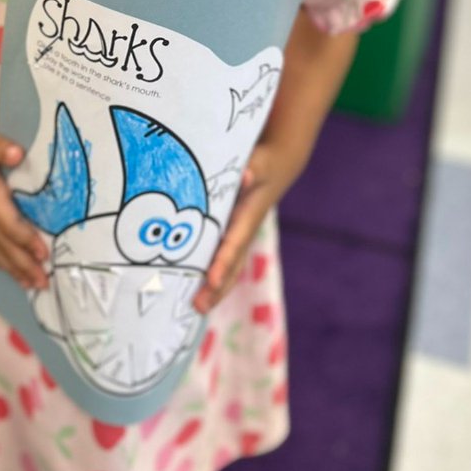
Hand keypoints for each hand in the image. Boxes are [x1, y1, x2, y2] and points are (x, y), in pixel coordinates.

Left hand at [192, 145, 283, 314]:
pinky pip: (221, 257)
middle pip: (232, 265)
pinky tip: (192, 288)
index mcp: (248, 217)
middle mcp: (244, 231)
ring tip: (196, 307)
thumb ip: (253, 168)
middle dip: (217, 287)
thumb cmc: (265, 164)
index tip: (211, 281)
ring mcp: (239, 235)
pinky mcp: (232, 234)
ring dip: (214, 287)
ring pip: (227, 266)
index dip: (223, 262)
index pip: (234, 244)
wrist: (277, 166)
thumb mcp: (259, 162)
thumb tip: (247, 175)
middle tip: (198, 307)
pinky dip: (210, 274)